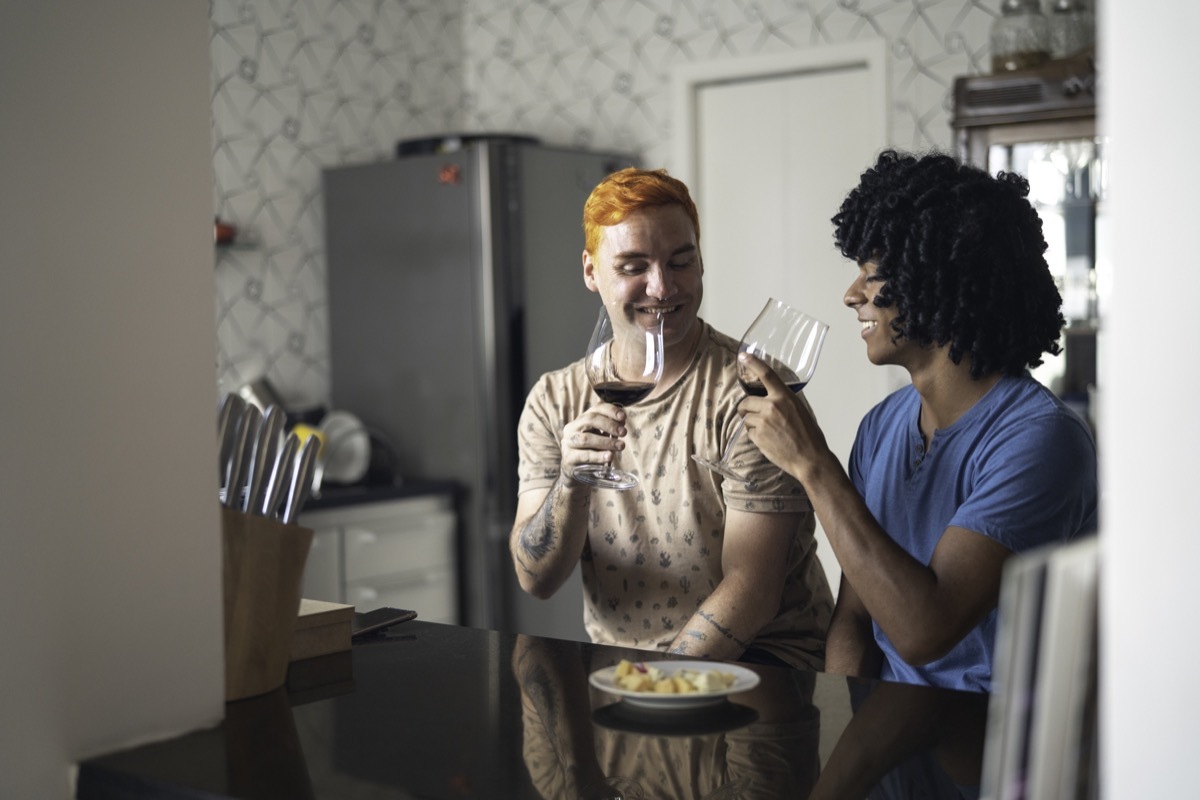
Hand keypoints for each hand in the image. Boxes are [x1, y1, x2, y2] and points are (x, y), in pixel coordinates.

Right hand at [559, 402, 626, 479]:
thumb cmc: (591, 451)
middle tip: (623, 432)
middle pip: (589, 419)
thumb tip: (622, 425)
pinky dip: (598, 456)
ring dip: (606, 441)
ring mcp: (568, 443)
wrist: (576, 473)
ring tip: (620, 446)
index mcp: (581, 420)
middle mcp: (572, 428)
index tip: (623, 417)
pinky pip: (584, 455)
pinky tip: (609, 456)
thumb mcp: (601, 438)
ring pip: (586, 438)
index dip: (610, 410)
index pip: (595, 409)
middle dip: (609, 425)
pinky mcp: (568, 458)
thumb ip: (610, 431)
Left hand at [736, 352, 829, 482]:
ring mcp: (763, 422)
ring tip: (767, 430)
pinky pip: (748, 431)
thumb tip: (771, 398)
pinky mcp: (758, 436)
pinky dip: (754, 435)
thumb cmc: (809, 435)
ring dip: (751, 422)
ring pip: (746, 417)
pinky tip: (768, 439)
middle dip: (746, 408)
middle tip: (753, 414)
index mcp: (784, 397)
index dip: (753, 363)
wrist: (809, 458)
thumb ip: (784, 401)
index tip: (743, 355)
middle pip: (745, 401)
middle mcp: (771, 406)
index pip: (766, 374)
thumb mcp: (800, 410)